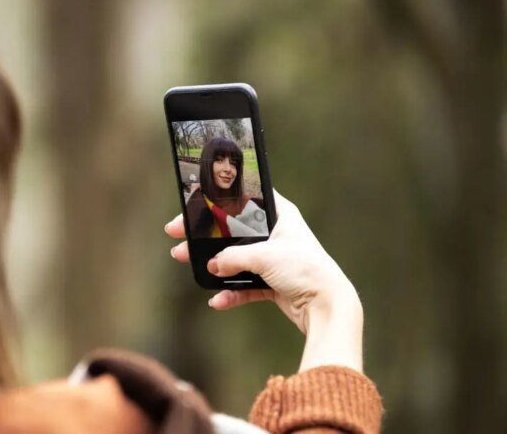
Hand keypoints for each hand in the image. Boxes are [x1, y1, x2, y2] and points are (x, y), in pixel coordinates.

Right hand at [165, 190, 363, 371]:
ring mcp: (274, 260)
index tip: (192, 207)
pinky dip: (230, 293)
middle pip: (232, 231)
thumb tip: (212, 264)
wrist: (328, 306)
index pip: (243, 200)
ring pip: (235, 259)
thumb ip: (233, 257)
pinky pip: (244, 286)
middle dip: (205, 236)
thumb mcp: (265, 256)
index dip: (216, 202)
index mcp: (280, 215)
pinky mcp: (274, 284)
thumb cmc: (306, 270)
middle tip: (178, 236)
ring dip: (213, 264)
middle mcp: (277, 235)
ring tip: (186, 261)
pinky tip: (217, 300)